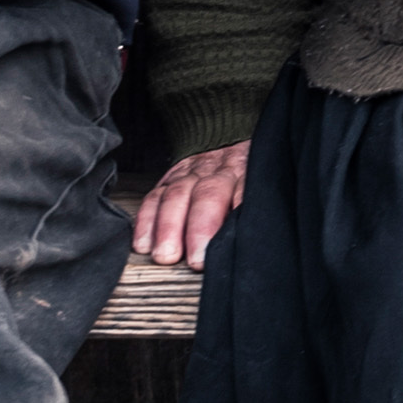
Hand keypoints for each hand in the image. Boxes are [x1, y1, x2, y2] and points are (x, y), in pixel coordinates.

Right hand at [136, 141, 250, 270]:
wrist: (226, 143)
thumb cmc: (246, 173)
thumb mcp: (259, 182)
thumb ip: (254, 205)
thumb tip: (252, 235)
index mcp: (245, 170)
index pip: (242, 192)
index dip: (234, 220)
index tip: (226, 247)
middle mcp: (217, 170)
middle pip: (207, 195)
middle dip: (198, 229)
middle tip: (195, 259)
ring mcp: (190, 173)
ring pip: (176, 195)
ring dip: (168, 228)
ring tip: (165, 255)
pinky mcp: (168, 179)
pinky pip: (154, 198)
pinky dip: (146, 221)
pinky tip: (143, 244)